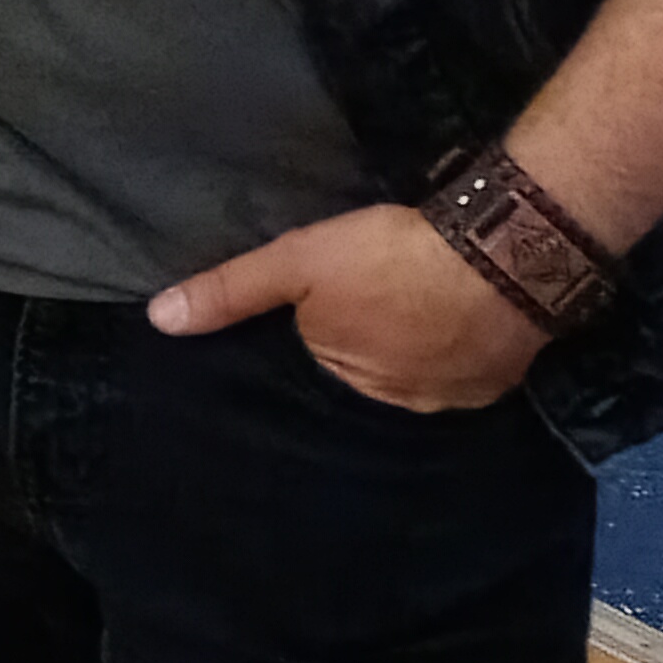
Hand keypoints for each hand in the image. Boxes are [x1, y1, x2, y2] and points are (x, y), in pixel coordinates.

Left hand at [147, 201, 546, 411]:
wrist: (503, 253)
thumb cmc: (389, 258)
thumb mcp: (298, 262)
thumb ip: (232, 292)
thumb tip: (159, 321)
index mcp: (346, 387)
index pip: (314, 373)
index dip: (314, 343)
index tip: (320, 320)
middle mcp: (400, 409)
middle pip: (369, 378)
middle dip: (366, 350)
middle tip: (370, 307)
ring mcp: (454, 400)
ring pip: (418, 378)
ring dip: (414, 352)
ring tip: (409, 314)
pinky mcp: (498, 382)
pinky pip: (464, 372)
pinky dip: (455, 351)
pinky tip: (454, 322)